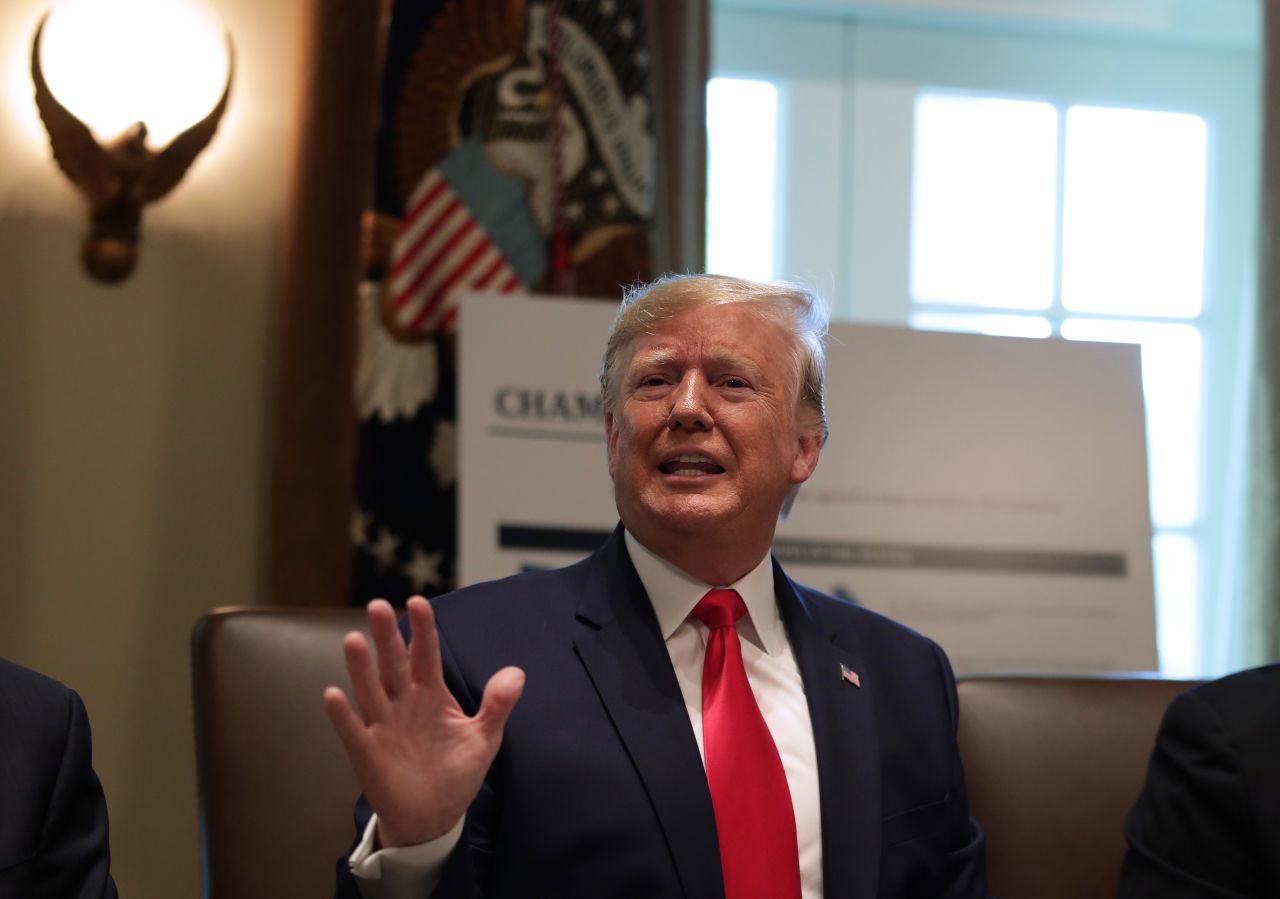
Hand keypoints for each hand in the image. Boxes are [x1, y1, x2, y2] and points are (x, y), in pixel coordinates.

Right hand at [324, 597, 524, 847]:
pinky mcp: (368, 752)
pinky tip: (334, 694)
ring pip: (371, 690)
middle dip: (387, 636)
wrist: (435, 816)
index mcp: (431, 693)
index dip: (423, 629)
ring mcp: (384, 725)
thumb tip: (517, 673)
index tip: (419, 602)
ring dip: (361, 667)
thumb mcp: (484, 738)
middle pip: (394, 663)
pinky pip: (353, 731)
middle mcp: (404, 702)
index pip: (426, 654)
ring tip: (354, 640)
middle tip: (378, 605)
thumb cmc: (456, 772)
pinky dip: (343, 714)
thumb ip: (497, 705)